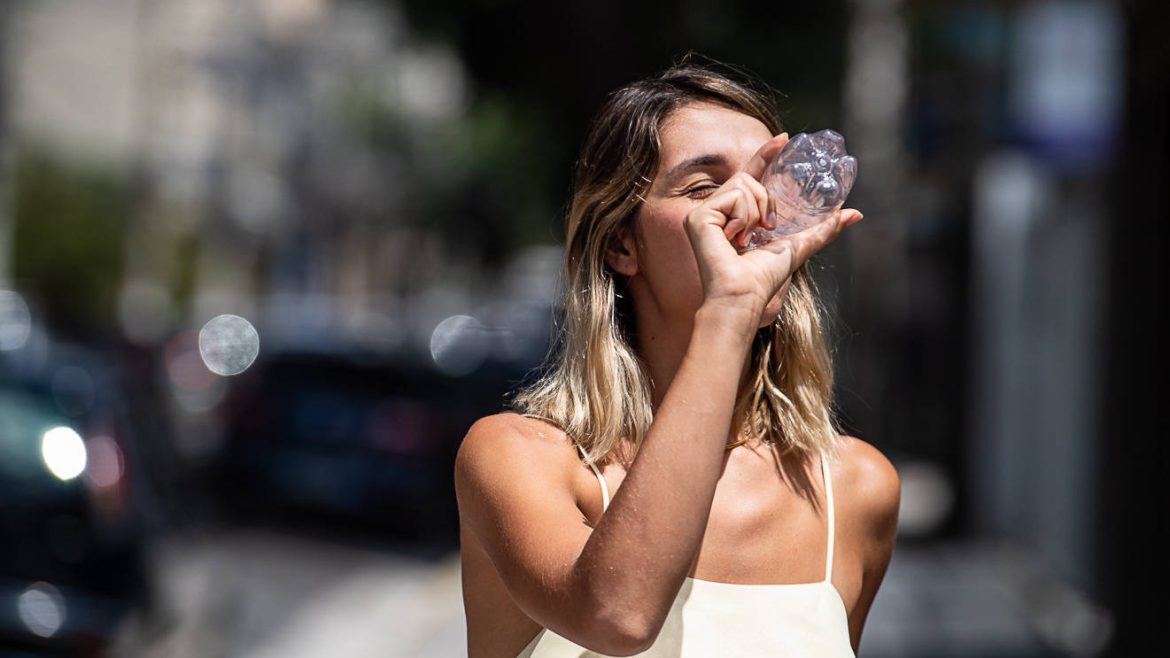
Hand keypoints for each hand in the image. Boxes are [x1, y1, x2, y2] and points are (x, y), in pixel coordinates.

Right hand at [684, 133, 862, 322]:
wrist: (744, 295)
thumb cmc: (764, 278)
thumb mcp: (798, 245)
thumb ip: (822, 229)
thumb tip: (854, 214)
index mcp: (736, 215)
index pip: (750, 176)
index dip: (764, 155)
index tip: (783, 139)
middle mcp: (717, 210)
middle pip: (749, 179)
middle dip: (766, 203)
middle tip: (764, 231)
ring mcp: (704, 213)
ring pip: (743, 185)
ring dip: (756, 214)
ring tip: (745, 240)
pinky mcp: (698, 216)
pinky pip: (733, 196)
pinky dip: (744, 218)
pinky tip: (733, 240)